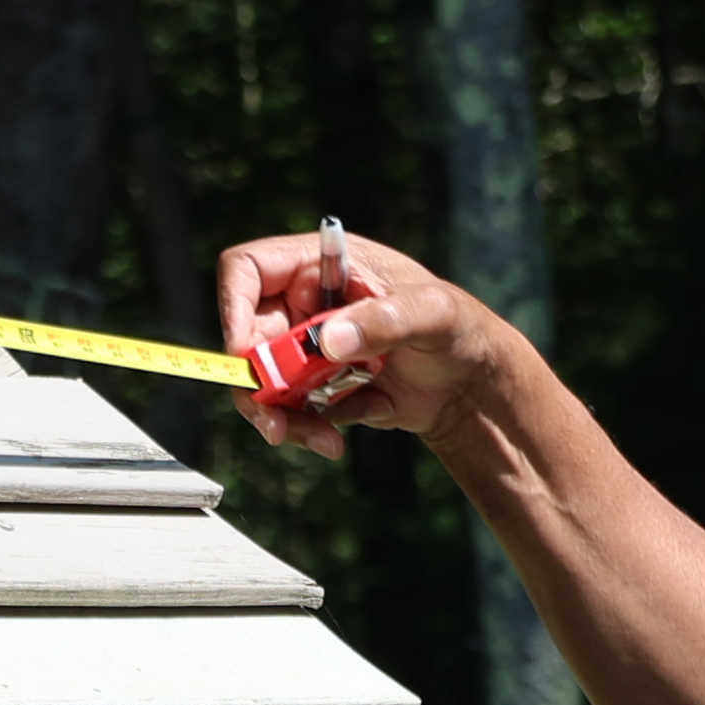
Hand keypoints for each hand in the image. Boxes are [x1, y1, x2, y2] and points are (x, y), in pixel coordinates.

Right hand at [210, 222, 533, 460]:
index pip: (247, 270)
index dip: (232, 308)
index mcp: (320, 264)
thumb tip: (326, 341)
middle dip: (258, 385)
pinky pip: (291, 411)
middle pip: (246, 339)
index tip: (243, 354)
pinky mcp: (316, 386)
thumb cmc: (459, 328)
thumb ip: (383, 321)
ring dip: (284, 418)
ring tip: (323, 441)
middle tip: (275, 425)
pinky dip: (314, 428)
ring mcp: (307, 347)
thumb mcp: (431, 314)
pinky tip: (362, 421)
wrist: (472, 385)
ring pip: (263, 384)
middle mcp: (305, 302)